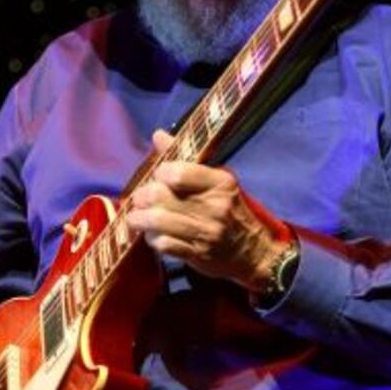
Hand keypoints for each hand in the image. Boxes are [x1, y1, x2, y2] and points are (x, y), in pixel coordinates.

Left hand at [126, 129, 289, 291]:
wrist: (253, 251)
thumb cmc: (229, 211)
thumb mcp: (215, 181)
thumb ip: (184, 159)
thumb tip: (158, 134)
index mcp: (220, 182)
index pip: (177, 172)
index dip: (160, 173)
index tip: (158, 178)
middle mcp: (215, 206)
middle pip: (160, 195)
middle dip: (142, 197)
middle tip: (140, 200)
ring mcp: (206, 232)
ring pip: (157, 221)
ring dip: (140, 220)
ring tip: (137, 218)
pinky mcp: (198, 254)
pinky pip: (163, 244)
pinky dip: (152, 240)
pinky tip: (153, 236)